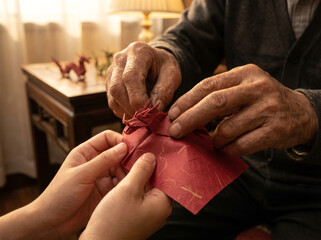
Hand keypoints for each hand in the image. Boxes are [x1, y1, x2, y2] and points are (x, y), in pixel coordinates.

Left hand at [31, 130, 127, 237]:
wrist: (52, 222)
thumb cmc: (59, 195)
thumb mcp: (82, 174)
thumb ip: (104, 160)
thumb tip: (123, 147)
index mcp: (85, 153)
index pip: (107, 138)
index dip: (120, 140)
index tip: (131, 148)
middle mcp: (95, 162)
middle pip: (117, 153)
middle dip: (127, 157)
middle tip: (137, 163)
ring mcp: (101, 177)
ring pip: (121, 168)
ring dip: (128, 171)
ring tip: (134, 176)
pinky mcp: (106, 191)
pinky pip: (120, 183)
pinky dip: (126, 183)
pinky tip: (130, 186)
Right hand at [80, 153, 171, 239]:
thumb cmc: (113, 222)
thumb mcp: (128, 189)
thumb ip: (141, 170)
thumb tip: (151, 157)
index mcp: (162, 203)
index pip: (166, 176)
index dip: (157, 161)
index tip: (150, 148)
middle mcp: (157, 209)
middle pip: (154, 181)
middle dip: (143, 166)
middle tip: (134, 151)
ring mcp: (146, 213)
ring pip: (143, 187)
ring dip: (134, 174)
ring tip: (124, 159)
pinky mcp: (135, 215)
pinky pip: (135, 195)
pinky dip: (128, 184)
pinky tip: (119, 174)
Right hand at [106, 42, 180, 117]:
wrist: (156, 62)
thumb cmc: (165, 68)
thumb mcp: (172, 75)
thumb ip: (165, 91)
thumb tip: (154, 110)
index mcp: (137, 52)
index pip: (130, 77)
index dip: (138, 98)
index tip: (149, 112)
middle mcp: (120, 59)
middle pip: (117, 88)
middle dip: (131, 108)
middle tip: (146, 118)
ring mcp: (111, 71)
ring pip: (112, 97)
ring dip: (127, 111)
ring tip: (143, 116)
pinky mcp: (109, 83)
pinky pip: (112, 102)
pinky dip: (123, 111)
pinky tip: (136, 112)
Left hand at [168, 64, 317, 155]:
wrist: (301, 113)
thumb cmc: (262, 101)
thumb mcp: (244, 87)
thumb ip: (219, 94)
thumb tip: (183, 113)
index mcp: (245, 73)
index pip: (209, 85)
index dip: (187, 100)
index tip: (172, 114)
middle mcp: (258, 87)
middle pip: (215, 103)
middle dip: (190, 119)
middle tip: (175, 131)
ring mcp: (268, 108)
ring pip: (227, 128)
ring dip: (213, 139)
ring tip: (212, 140)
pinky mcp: (276, 130)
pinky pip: (242, 145)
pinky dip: (228, 149)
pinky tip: (226, 148)